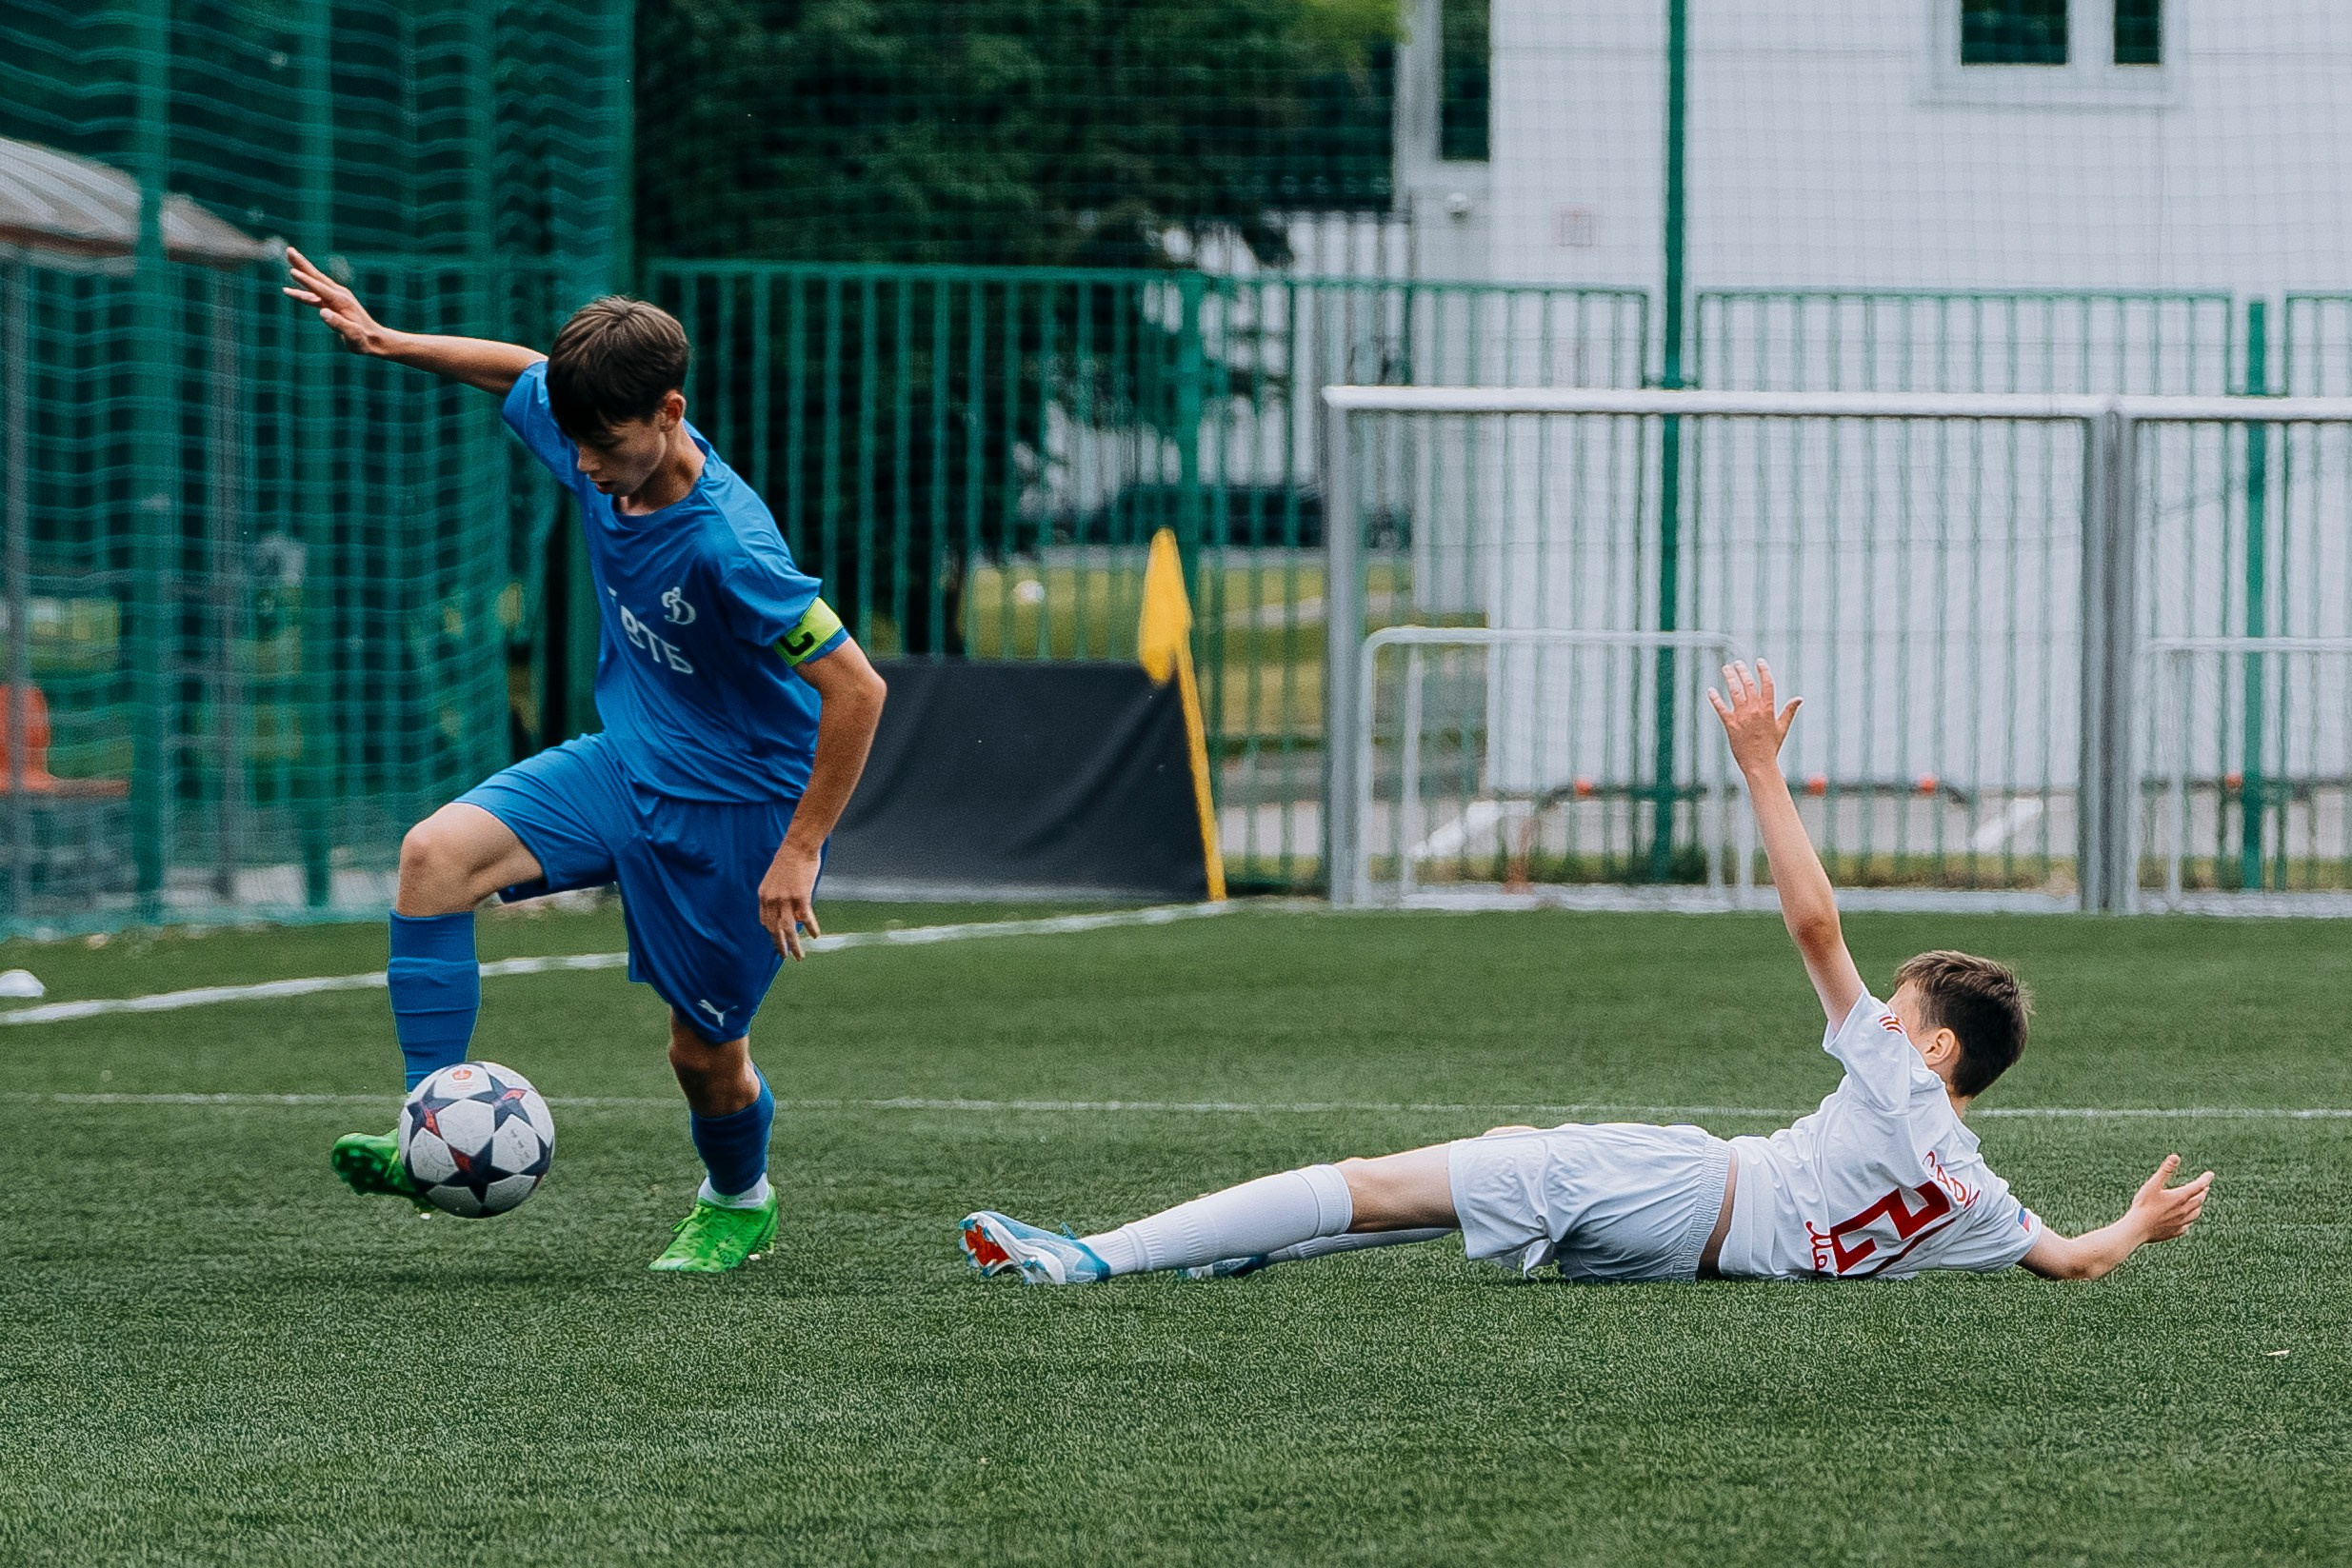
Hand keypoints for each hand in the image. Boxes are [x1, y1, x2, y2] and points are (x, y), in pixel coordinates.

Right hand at [282, 246, 386, 354]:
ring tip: (288, 262)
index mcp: (342, 301)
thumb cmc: (364, 340)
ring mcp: (336, 298)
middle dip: (302, 265)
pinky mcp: (333, 304)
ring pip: (315, 283)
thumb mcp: (353, 335)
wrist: (375, 340)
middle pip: (317, 277)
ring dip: (302, 272)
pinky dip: (302, 292)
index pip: (320, 289)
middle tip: (289, 250)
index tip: (293, 271)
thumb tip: (322, 312)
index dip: (306, 281)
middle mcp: (339, 295)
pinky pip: (314, 295)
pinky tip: (288, 291)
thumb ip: (338, 324)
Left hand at [758, 840, 822, 960]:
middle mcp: (772, 900)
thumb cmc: (790, 859)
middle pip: (775, 929)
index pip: (765, 921)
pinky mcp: (800, 896)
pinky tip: (816, 935)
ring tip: (799, 956)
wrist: (798, 846)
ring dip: (794, 945)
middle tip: (785, 957)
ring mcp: (785, 899)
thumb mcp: (776, 878)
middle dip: (780, 946)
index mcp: (764, 895)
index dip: (772, 933)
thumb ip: (778, 895)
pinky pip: (805, 918)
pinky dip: (811, 928)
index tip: (778, 940)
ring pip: (788, 929)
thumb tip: (788, 908)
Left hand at [1707, 659, 1801, 774]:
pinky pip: (1721, 708)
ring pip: (1734, 691)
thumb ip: (1789, 711)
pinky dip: (1715, 698)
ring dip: (1730, 678)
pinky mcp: (1730, 724)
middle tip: (1737, 663)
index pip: (1767, 684)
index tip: (1759, 661)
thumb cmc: (1771, 747)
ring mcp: (1742, 716)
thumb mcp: (1782, 727)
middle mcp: (1755, 710)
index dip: (1763, 670)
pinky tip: (1711, 690)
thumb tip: (1799, 698)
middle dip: (1742, 671)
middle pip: (1748, 684)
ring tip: (1725, 668)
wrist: (1759, 764)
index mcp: (1768, 709)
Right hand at [2127, 1154, 2213, 1243]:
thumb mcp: (2152, 1185)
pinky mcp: (2175, 1231)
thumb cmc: (2143, 1205)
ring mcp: (2180, 1222)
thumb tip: (2175, 1157)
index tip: (2210, 1174)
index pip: (2198, 1186)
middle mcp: (2184, 1210)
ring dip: (2199, 1205)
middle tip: (2205, 1187)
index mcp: (2180, 1197)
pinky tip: (2185, 1221)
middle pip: (2199, 1200)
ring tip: (2198, 1202)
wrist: (2137, 1229)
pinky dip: (2189, 1220)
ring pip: (2195, 1213)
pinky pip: (2186, 1225)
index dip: (2205, 1179)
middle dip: (2203, 1192)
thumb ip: (2165, 1171)